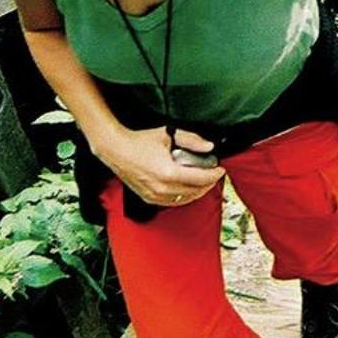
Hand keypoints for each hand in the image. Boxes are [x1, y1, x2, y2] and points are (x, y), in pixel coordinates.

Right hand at [97, 125, 222, 208]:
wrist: (116, 150)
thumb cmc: (139, 141)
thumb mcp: (168, 135)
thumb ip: (191, 140)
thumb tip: (209, 146)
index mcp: (169, 173)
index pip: (200, 179)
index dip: (214, 175)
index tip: (220, 169)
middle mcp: (163, 188)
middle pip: (195, 191)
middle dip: (208, 184)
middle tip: (214, 175)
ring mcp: (155, 196)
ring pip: (184, 199)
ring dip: (197, 192)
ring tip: (204, 182)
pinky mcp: (149, 198)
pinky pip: (172, 202)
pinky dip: (183, 197)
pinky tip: (188, 190)